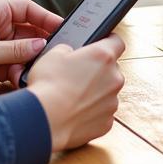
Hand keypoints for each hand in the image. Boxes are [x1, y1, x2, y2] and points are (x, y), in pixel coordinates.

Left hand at [0, 0, 61, 103]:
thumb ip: (15, 49)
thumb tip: (42, 46)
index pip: (28, 8)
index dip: (46, 17)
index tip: (62, 27)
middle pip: (32, 30)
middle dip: (41, 44)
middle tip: (53, 54)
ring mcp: (0, 44)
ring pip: (27, 49)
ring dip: (30, 61)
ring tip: (27, 70)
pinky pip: (19, 64)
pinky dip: (21, 71)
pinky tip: (17, 78)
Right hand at [26, 36, 125, 151]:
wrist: (45, 121)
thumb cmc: (48, 86)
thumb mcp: (53, 54)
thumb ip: (68, 49)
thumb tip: (70, 54)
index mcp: (103, 56)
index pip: (117, 42)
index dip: (108, 41)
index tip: (101, 44)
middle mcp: (114, 78)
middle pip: (111, 69)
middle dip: (98, 71)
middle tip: (77, 74)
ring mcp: (112, 102)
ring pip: (107, 92)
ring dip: (95, 92)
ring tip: (72, 96)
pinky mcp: (107, 123)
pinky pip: (102, 112)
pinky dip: (91, 111)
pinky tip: (75, 111)